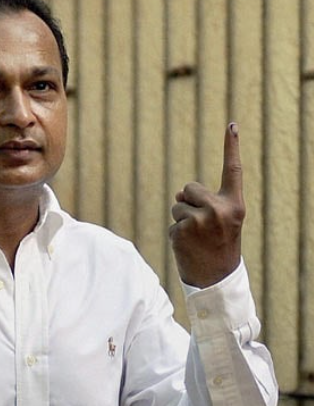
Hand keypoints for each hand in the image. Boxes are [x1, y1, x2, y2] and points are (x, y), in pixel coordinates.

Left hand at [169, 122, 244, 287]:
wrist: (217, 280)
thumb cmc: (220, 248)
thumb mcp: (222, 222)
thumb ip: (205, 203)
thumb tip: (178, 193)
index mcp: (234, 205)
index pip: (233, 171)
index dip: (231, 147)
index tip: (232, 124)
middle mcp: (218, 209)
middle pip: (188, 189)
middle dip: (188, 203)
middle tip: (201, 227)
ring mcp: (198, 220)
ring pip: (177, 207)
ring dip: (181, 220)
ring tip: (195, 239)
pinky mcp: (180, 231)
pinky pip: (172, 225)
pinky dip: (176, 235)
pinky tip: (188, 248)